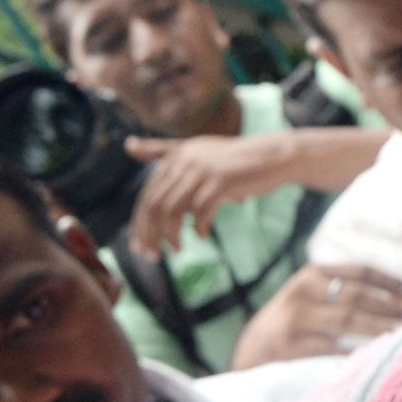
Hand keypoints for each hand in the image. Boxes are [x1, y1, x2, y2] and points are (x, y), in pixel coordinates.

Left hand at [124, 133, 296, 256]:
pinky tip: (203, 236)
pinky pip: (202, 211)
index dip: (141, 225)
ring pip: (173, 210)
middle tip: (153, 256)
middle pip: (155, 205)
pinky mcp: (222, 181)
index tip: (140, 248)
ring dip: (171, 235)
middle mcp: (184, 162)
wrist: (273, 156)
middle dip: (150, 235)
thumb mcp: (195, 150)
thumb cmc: (233, 159)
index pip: (147, 196)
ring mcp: (203, 171)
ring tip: (176, 250)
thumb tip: (128, 145)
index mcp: (175, 158)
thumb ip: (162, 149)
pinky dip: (199, 227)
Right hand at [228, 262, 401, 368]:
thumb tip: (400, 298)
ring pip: (347, 321)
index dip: (388, 281)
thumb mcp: (314, 295)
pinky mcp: (291, 345)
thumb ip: (345, 291)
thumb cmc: (296, 321)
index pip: (359, 271)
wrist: (254, 349)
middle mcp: (303, 291)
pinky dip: (356, 352)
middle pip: (356, 296)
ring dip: (379, 328)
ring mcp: (296, 318)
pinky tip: (375, 355)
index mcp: (313, 274)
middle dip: (389, 307)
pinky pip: (333, 349)